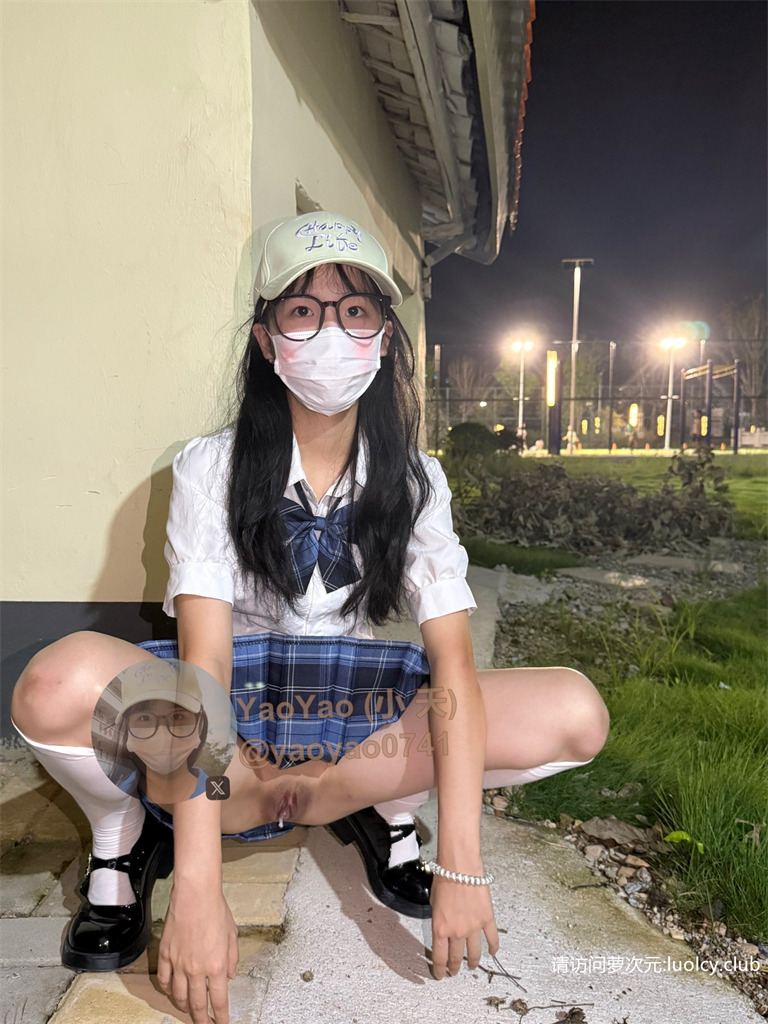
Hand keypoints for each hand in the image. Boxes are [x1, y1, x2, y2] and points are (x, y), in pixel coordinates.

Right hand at [157, 881, 238, 1023]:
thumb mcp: (232, 935)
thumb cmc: (216, 910)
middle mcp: (196, 969)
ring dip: (184, 1006)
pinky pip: (165, 980)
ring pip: (179, 995)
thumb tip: (230, 976)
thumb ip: (232, 958)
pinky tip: (171, 991)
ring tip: (188, 1009)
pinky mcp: (166, 954)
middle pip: (196, 1004)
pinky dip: (168, 990)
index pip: (218, 1000)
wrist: (196, 894)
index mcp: (216, 966)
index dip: (220, 1017)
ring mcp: (179, 963)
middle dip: (200, 1019)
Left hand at [429, 877, 498, 979]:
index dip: (440, 970)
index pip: (439, 957)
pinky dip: (493, 947)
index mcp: (440, 928)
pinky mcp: (487, 919)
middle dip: (454, 968)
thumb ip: (438, 920)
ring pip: (474, 952)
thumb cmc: (444, 879)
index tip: (440, 975)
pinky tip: (493, 953)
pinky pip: (492, 938)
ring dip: (472, 962)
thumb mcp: (433, 903)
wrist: (460, 866)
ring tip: (471, 966)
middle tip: (454, 972)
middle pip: (456, 957)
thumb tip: (442, 928)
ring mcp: (474, 927)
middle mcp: (457, 932)